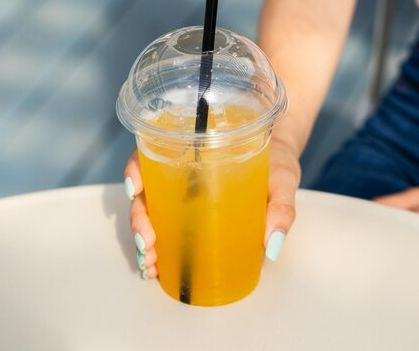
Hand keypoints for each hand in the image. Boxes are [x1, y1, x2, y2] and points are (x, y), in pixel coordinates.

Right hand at [123, 138, 300, 278]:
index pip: (152, 154)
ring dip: (143, 239)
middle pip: (146, 189)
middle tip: (148, 245)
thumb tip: (272, 245)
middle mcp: (181, 170)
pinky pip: (167, 226)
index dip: (136, 172)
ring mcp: (183, 192)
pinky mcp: (191, 212)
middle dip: (139, 220)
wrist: (281, 158)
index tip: (137, 192)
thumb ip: (281, 207)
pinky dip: (158, 247)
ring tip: (151, 264)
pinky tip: (158, 267)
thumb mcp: (282, 177)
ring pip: (150, 211)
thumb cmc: (277, 161)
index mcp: (194, 150)